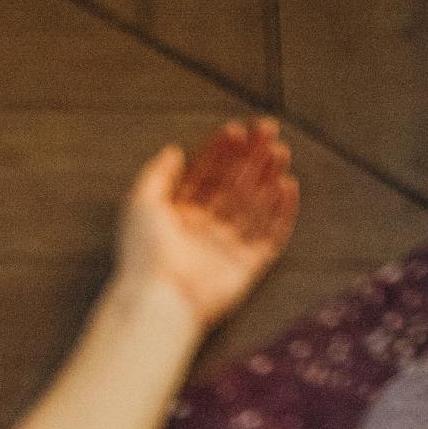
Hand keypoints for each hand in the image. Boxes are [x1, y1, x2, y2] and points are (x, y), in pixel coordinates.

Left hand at [113, 117, 298, 332]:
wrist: (159, 298)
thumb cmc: (144, 254)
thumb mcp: (141, 201)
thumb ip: (157, 173)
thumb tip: (173, 150)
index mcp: (179, 215)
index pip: (207, 175)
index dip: (222, 151)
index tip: (238, 130)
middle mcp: (205, 231)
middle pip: (234, 186)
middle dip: (251, 158)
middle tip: (268, 132)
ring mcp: (227, 249)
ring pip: (255, 206)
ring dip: (269, 177)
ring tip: (280, 152)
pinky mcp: (247, 268)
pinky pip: (271, 237)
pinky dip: (281, 213)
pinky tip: (287, 186)